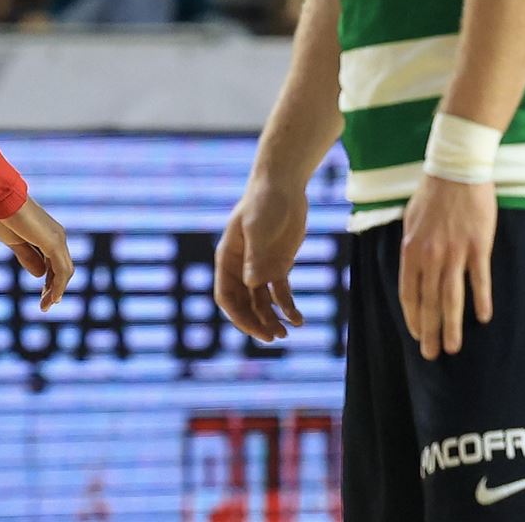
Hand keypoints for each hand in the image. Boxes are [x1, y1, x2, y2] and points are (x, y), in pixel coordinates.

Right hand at [0, 197, 73, 310]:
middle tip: (46, 306)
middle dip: (55, 288)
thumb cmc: (4, 216)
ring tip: (47, 306)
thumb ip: (28, 257)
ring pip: (65, 271)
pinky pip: (61, 270)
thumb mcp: (15, 243)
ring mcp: (58, 239)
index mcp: (49, 236)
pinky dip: (58, 286)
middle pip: (63, 269)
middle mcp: (57, 237)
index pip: (55, 264)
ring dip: (57, 291)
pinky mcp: (53, 243)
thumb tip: (39, 275)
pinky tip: (52, 298)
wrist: (1, 198)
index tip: (44, 297)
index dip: (50, 281)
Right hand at [215, 179, 307, 342]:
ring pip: (261, 303)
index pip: (226, 296)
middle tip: (272, 338)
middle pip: (243, 304)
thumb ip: (255, 256)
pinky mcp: (279, 266)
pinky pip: (280, 293)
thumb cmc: (264, 202)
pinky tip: (298, 319)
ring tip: (285, 334)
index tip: (255, 329)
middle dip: (256, 322)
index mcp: (227, 259)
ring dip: (271, 319)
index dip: (238, 316)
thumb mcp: (258, 228)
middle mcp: (241, 267)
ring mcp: (260, 268)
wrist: (284, 186)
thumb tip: (252, 284)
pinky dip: (288, 307)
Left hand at [398, 174, 495, 359]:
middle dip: (430, 332)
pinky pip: (479, 279)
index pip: (408, 294)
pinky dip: (481, 300)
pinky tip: (483, 319)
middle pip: (429, 302)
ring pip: (452, 298)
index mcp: (411, 251)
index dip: (413, 317)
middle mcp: (430, 256)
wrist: (456, 170)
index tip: (418, 335)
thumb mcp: (411, 222)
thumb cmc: (432, 194)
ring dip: (452, 326)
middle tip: (432, 355)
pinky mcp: (478, 247)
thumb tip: (412, 272)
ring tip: (453, 348)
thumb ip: (412, 249)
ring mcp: (455, 253)